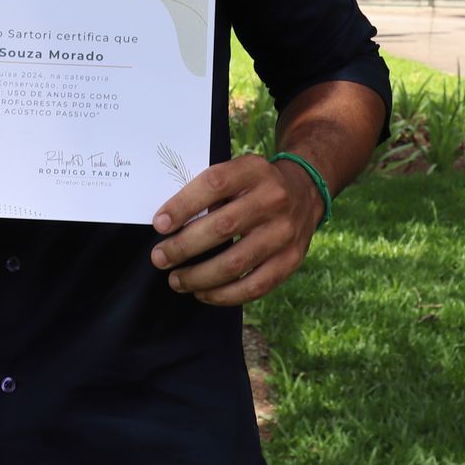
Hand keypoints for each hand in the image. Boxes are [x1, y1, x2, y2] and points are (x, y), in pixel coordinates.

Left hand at [148, 154, 320, 304]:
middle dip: (183, 247)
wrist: (305, 192)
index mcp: (254, 170)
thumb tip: (168, 224)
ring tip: (176, 280)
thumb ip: (209, 192)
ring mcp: (285, 232)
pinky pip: (255, 286)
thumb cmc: (254, 185)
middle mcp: (274, 199)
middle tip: (159, 258)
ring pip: (236, 263)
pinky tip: (203, 293)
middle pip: (222, 227)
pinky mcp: (291, 260)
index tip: (159, 225)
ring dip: (199, 276)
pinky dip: (224, 294)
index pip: (214, 185)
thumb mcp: (237, 172)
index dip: (183, 206)